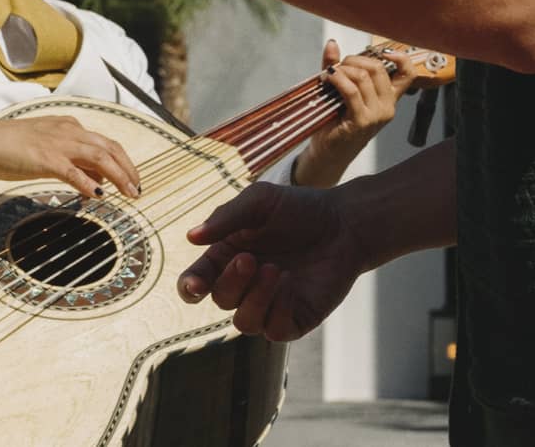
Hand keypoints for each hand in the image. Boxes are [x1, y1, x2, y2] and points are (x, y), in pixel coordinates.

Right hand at [0, 116, 141, 199]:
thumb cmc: (15, 147)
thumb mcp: (50, 149)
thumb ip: (74, 161)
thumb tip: (99, 181)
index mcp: (69, 126)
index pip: (106, 142)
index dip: (124, 162)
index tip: (133, 180)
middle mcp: (68, 131)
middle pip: (109, 148)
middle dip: (128, 169)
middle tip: (138, 191)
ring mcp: (57, 144)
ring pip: (98, 156)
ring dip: (118, 176)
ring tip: (129, 194)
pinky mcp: (45, 159)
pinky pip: (73, 171)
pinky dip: (89, 183)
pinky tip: (97, 196)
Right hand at [177, 180, 369, 342]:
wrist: (343, 224)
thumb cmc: (298, 208)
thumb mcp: (259, 201)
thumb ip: (225, 218)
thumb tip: (192, 238)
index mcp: (227, 256)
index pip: (197, 281)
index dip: (190, 287)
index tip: (195, 285)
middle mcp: (244, 284)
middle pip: (220, 300)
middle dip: (232, 282)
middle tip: (251, 259)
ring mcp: (269, 304)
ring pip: (244, 323)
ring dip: (256, 298)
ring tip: (276, 270)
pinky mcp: (295, 319)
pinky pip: (274, 332)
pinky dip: (279, 310)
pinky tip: (291, 284)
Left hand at [292, 42, 416, 188]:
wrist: (329, 151)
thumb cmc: (335, 120)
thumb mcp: (339, 88)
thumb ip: (337, 66)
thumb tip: (332, 43)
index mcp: (388, 97)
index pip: (408, 74)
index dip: (400, 58)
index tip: (382, 51)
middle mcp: (387, 106)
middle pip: (378, 68)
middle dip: (354, 60)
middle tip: (338, 66)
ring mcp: (376, 115)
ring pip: (363, 77)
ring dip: (341, 69)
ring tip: (328, 75)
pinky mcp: (362, 121)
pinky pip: (351, 91)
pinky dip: (337, 79)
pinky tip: (327, 79)